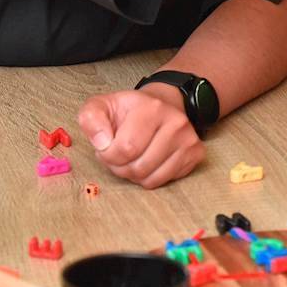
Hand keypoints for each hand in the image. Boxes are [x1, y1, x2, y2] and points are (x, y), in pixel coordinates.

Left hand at [76, 87, 204, 188]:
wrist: (160, 105)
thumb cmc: (128, 111)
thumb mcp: (102, 106)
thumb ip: (91, 119)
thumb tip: (103, 143)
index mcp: (153, 108)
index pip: (125, 149)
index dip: (108, 154)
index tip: (107, 146)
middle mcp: (176, 123)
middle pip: (138, 167)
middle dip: (120, 167)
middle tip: (119, 154)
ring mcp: (189, 140)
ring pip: (151, 178)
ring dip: (133, 174)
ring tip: (132, 158)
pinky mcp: (195, 154)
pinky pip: (163, 181)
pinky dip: (149, 177)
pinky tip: (147, 161)